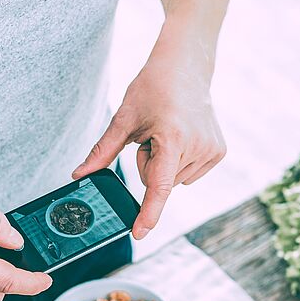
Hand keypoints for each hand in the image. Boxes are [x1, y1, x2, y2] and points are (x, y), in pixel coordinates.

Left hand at [72, 37, 225, 239]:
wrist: (186, 67)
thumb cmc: (153, 88)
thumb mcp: (124, 118)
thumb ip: (102, 152)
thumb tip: (79, 175)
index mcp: (172, 139)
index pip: (159, 187)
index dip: (147, 213)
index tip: (139, 233)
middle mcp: (197, 148)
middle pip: (159, 182)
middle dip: (150, 166)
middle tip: (153, 136)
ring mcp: (211, 152)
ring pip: (174, 181)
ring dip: (166, 164)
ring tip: (169, 133)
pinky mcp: (219, 153)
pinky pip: (189, 175)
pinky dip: (181, 162)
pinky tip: (182, 137)